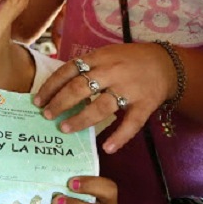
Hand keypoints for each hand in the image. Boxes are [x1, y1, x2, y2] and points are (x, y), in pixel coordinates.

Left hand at [34, 43, 175, 152]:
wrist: (165, 64)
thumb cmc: (127, 61)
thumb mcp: (104, 55)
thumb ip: (84, 68)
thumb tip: (56, 88)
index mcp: (98, 58)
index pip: (68, 70)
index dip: (51, 86)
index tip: (37, 101)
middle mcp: (111, 72)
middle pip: (80, 88)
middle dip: (60, 103)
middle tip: (47, 116)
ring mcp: (129, 89)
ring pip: (101, 106)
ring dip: (81, 119)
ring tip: (65, 129)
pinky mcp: (145, 105)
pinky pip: (131, 123)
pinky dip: (119, 136)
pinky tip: (107, 147)